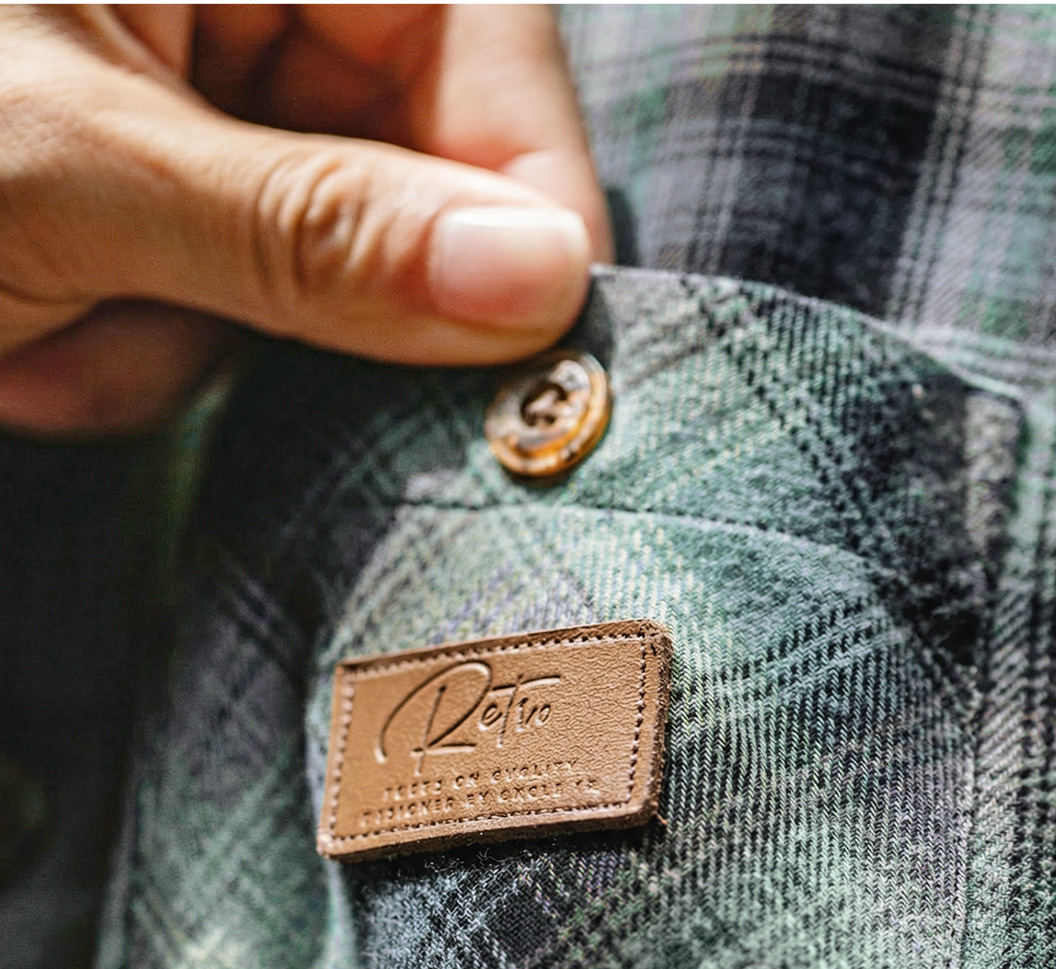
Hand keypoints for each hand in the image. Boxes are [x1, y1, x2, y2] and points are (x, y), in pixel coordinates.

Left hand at [0, 5, 610, 434]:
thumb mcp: (70, 174)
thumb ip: (318, 236)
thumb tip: (540, 284)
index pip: (487, 55)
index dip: (519, 216)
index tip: (521, 362)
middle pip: (405, 187)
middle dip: (278, 302)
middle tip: (125, 315)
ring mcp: (197, 97)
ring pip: (303, 280)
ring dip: (167, 340)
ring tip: (29, 321)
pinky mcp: (152, 188)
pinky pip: (218, 310)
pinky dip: (122, 349)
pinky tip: (22, 326)